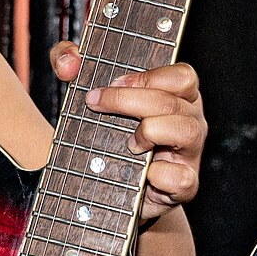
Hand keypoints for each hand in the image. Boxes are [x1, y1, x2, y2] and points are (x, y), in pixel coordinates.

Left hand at [50, 42, 206, 224]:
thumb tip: (66, 63)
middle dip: (128, 100)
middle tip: (96, 103)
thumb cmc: (109, 138)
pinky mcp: (185, 186)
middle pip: (171, 100)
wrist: (113, 193)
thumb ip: (71, 64)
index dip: (147, 76)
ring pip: (185, 131)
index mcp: (177, 97)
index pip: (181, 75)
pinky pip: (181, 177)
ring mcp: (189, 154)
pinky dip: (159, 174)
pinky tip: (143, 174)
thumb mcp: (91, 97)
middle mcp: (189, 121)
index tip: (112, 82)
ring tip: (128, 143)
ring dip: (149, 131)